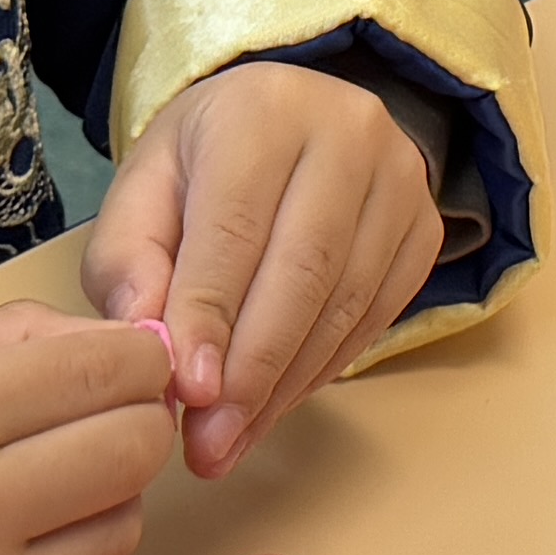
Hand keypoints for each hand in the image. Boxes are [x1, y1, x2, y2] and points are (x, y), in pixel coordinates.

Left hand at [87, 59, 445, 479]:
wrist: (285, 125)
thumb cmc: (203, 166)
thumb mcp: (144, 192)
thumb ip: (129, 260)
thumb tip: (148, 338)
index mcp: (263, 109)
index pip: (235, 228)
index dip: (210, 317)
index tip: (184, 396)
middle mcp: (348, 131)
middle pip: (304, 270)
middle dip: (251, 371)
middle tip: (207, 445)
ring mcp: (401, 179)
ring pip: (347, 303)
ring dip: (285, 386)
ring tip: (230, 442)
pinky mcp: (426, 227)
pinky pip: (377, 317)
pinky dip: (322, 372)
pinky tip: (275, 404)